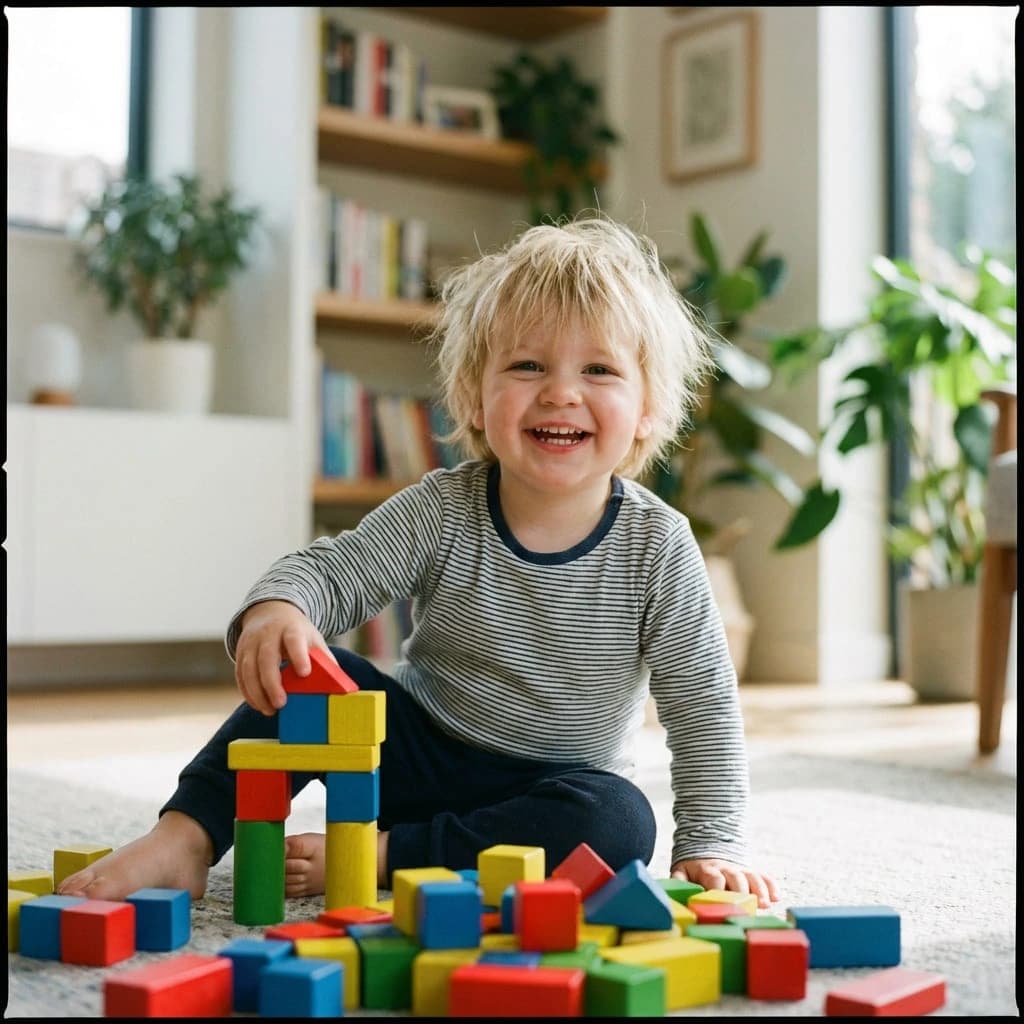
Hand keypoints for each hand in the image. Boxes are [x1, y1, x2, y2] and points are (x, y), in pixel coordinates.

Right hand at [234, 600, 330, 715]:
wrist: (270, 612)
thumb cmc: (297, 632)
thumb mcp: (313, 639)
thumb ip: (324, 659)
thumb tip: (339, 686)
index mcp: (291, 629)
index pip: (294, 640)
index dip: (299, 656)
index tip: (305, 673)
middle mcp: (268, 634)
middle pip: (266, 657)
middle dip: (272, 682)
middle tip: (281, 703)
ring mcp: (251, 643)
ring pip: (249, 668)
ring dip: (257, 692)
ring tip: (270, 710)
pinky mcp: (240, 653)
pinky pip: (240, 675)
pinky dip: (248, 692)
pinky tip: (259, 705)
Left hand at [671, 858, 778, 909]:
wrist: (706, 849)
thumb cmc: (693, 869)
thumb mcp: (681, 871)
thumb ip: (677, 881)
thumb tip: (671, 892)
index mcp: (707, 870)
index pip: (713, 879)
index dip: (718, 890)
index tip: (721, 902)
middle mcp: (726, 870)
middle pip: (736, 878)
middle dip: (742, 892)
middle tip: (748, 907)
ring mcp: (740, 870)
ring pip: (752, 877)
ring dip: (760, 890)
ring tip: (766, 904)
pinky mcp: (750, 873)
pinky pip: (763, 876)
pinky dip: (771, 886)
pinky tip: (777, 897)